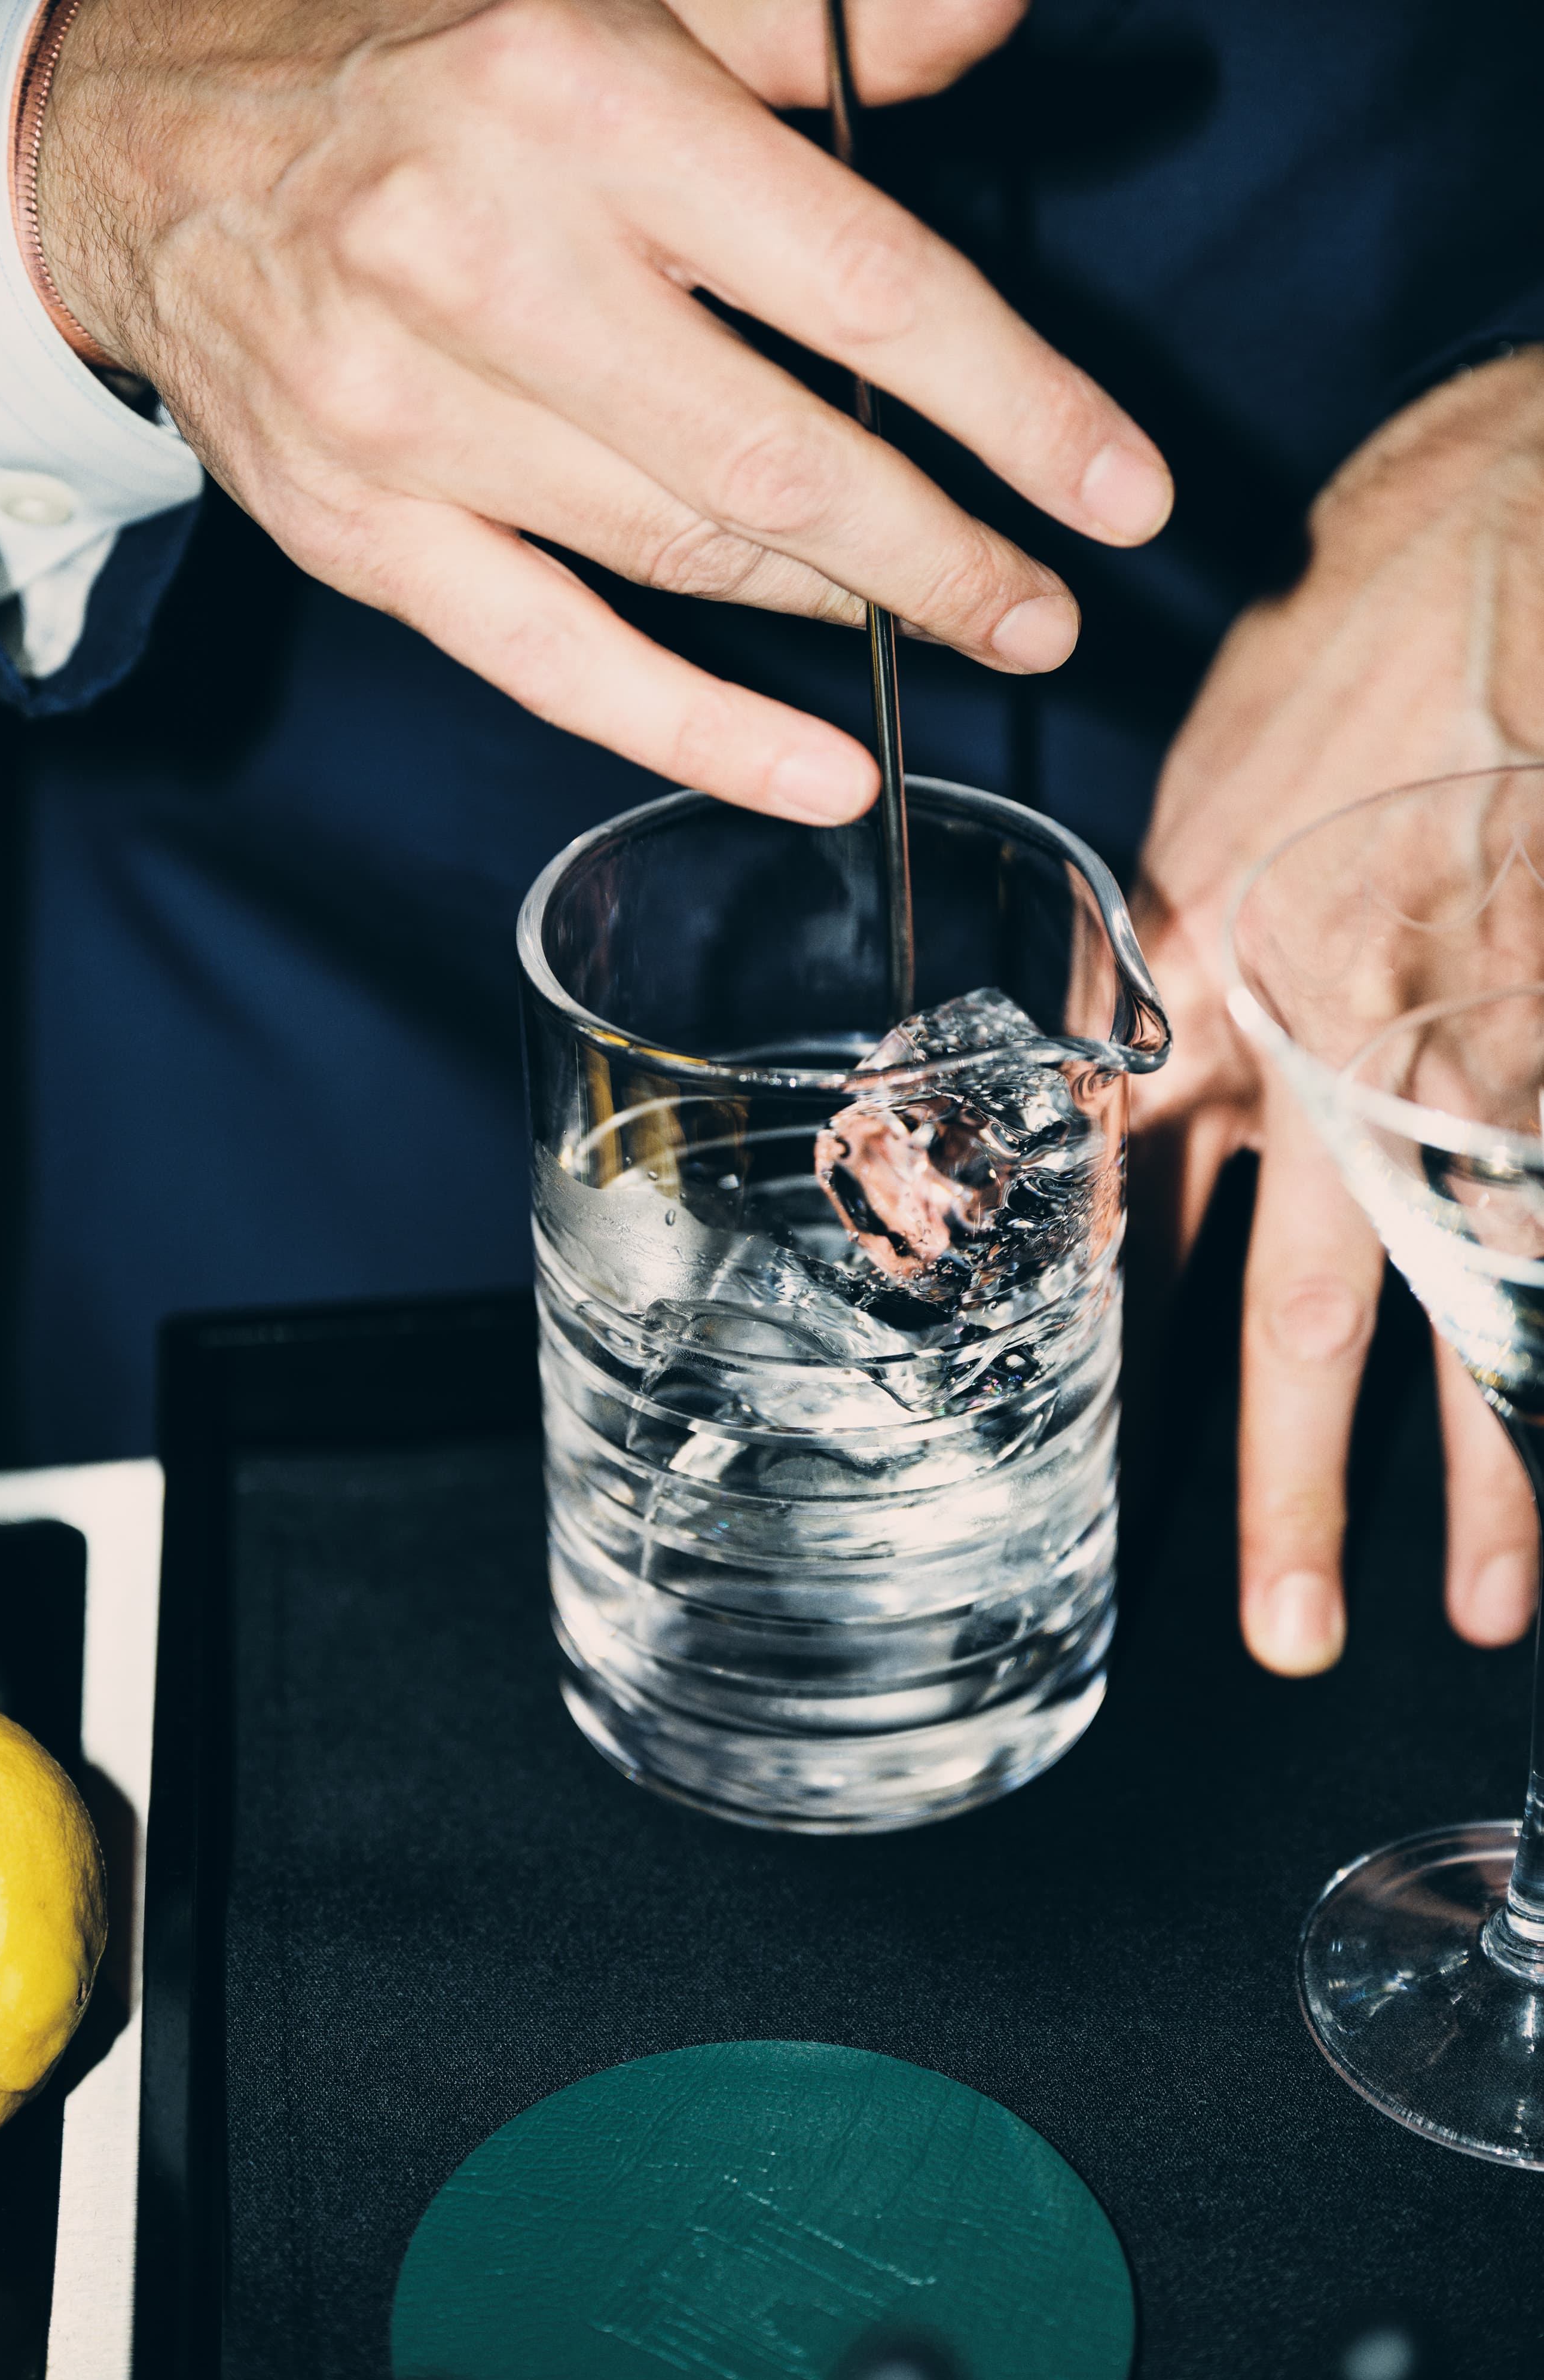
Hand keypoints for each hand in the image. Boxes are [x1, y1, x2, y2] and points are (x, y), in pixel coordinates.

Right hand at [37, 0, 1170, 820]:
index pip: (861, 281)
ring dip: (846, 612)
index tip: (1117, 491)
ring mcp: (409, 414)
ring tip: (958, 633)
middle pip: (781, 452)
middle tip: (1047, 607)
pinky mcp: (361, 533)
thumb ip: (804, 22)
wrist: (141, 153)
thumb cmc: (399, 57)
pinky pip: (556, 662)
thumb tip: (993, 12)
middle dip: (944, 551)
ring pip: (684, 552)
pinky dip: (698, 732)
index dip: (1014, 404)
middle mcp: (486, 254)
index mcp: (577, 92)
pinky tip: (821, 777)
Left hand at [1131, 348, 1543, 1674]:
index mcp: (1212, 1006)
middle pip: (1311, 1312)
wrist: (1498, 534)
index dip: (1123, 1351)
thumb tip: (1098, 1097)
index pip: (1141, 1221)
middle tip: (1297, 1629)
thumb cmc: (1332, 664)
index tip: (1098, 1464)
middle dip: (1301, 1483)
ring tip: (1493, 1600)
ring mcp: (1482, 1054)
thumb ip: (1153, 980)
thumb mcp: (1189, 817)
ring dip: (1494, 1460)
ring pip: (1481, 1300)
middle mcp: (1340, 1057)